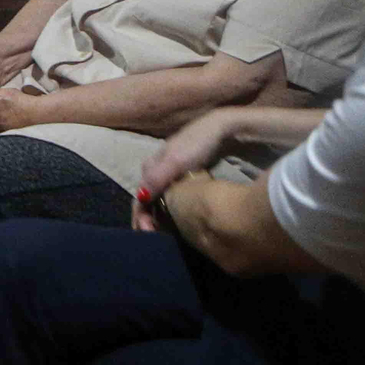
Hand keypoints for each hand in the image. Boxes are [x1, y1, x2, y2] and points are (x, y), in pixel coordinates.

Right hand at [130, 110, 234, 227]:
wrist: (224, 129)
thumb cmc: (198, 143)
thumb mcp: (176, 161)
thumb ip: (156, 178)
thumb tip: (140, 198)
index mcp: (151, 164)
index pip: (139, 194)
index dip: (140, 214)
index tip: (147, 232)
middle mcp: (158, 168)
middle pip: (147, 197)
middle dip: (147, 217)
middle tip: (154, 236)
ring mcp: (172, 171)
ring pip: (160, 197)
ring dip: (159, 215)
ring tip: (165, 232)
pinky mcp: (187, 174)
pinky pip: (173, 196)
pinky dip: (171, 209)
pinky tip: (179, 218)